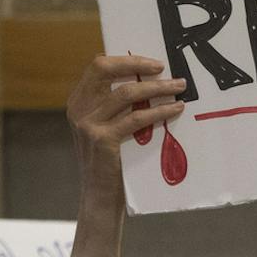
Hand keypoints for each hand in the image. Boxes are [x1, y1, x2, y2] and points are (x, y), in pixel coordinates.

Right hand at [65, 54, 185, 188]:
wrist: (100, 196)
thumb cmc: (109, 161)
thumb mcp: (105, 128)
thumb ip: (115, 106)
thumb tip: (149, 81)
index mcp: (78, 101)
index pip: (98, 66)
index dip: (125, 59)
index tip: (152, 62)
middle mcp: (78, 109)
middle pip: (104, 69)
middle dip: (136, 64)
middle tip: (163, 67)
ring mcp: (88, 124)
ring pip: (126, 93)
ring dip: (157, 87)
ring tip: (178, 87)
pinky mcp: (102, 140)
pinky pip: (136, 118)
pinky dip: (159, 110)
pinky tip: (174, 109)